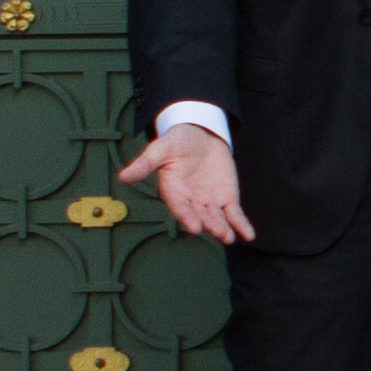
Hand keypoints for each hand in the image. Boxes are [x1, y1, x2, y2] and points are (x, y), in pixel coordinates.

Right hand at [121, 123, 251, 246]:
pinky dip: (241, 224)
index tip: (194, 226)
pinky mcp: (226, 199)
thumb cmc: (177, 141)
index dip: (186, 217)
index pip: (179, 207)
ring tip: (228, 237)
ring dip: (223, 228)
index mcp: (173, 192)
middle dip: (208, 225)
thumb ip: (145, 163)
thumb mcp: (161, 148)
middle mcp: (190, 202)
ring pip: (217, 219)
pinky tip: (248, 235)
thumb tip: (122, 176)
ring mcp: (209, 202)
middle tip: (218, 233)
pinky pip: (234, 214)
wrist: (201, 134)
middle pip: (200, 216)